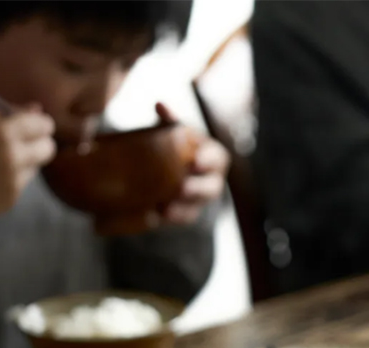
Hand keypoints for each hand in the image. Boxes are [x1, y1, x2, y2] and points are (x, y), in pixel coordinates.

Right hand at [0, 102, 55, 213]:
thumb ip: (6, 112)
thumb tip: (37, 109)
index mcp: (2, 134)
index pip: (44, 126)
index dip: (40, 124)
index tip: (36, 124)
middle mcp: (10, 161)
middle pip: (48, 149)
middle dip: (38, 143)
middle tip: (22, 140)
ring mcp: (9, 183)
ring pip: (34, 167)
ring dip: (22, 161)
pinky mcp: (6, 201)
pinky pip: (20, 184)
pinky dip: (10, 178)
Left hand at [155, 102, 229, 225]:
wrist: (168, 168)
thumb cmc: (176, 145)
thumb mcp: (174, 132)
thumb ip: (169, 122)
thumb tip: (159, 105)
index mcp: (213, 159)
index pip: (217, 160)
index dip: (208, 161)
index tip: (195, 162)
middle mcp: (211, 182)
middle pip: (211, 189)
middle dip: (197, 190)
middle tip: (181, 188)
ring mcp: (198, 202)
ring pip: (195, 209)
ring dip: (181, 210)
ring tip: (164, 209)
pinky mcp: (184, 214)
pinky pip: (178, 220)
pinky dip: (166, 219)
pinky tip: (152, 216)